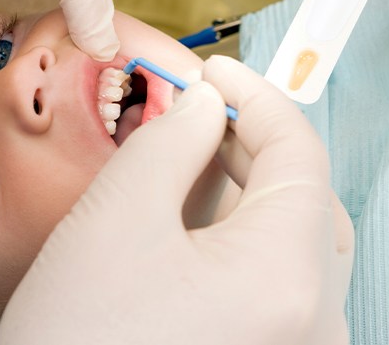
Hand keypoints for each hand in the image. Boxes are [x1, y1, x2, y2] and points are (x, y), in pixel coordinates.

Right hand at [0, 56, 353, 344]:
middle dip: (253, 141)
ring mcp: (295, 341)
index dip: (258, 98)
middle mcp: (311, 319)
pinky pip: (274, 272)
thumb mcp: (118, 216)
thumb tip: (205, 102)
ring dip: (245, 182)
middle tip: (204, 108)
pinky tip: (196, 208)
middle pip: (302, 196)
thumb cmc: (76, 337)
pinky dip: (241, 227)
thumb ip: (173, 140)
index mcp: (285, 278)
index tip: (216, 71)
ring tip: (193, 152)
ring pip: (290, 234)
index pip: (299, 156)